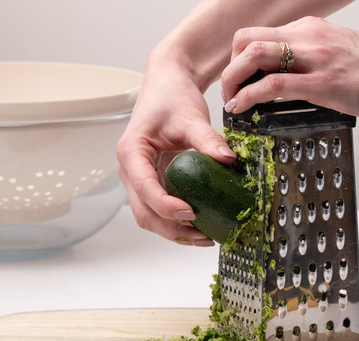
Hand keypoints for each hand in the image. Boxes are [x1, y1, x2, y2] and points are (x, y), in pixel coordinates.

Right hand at [116, 60, 235, 245]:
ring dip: (174, 231)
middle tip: (203, 235)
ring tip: (204, 236)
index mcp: (131, 151)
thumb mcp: (192, 116)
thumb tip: (229, 161)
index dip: (166, 206)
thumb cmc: (171, 96)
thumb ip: (208, 140)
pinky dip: (177, 221)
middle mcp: (129, 169)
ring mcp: (139, 178)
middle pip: (143, 212)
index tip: (191, 213)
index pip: (145, 188)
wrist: (167, 85)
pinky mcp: (152, 181)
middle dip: (171, 229)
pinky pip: (159, 208)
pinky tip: (201, 225)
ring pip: (148, 216)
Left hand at [220, 16, 358, 122]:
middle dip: (230, 67)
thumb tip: (298, 74)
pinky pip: (273, 84)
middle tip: (230, 91)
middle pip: (248, 40)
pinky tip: (242, 108)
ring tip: (231, 101)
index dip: (240, 56)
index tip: (239, 78)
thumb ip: (317, 56)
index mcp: (313, 30)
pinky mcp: (322, 83)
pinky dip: (249, 96)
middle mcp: (310, 38)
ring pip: (254, 56)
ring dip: (233, 80)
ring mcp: (315, 59)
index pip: (260, 34)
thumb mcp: (343, 51)